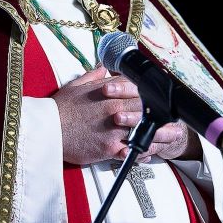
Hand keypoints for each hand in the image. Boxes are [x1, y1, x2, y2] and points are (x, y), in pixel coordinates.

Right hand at [53, 68, 199, 164]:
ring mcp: (113, 128)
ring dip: (159, 134)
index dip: (151, 96)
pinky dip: (141, 153)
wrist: (46, 129)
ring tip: (172, 137)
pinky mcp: (108, 147)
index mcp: (108, 93)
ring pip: (143, 131)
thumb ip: (93, 76)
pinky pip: (131, 151)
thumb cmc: (59, 108)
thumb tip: (103, 68)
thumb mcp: (75, 86)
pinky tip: (148, 155)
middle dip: (162, 115)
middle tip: (176, 119)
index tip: (160, 100)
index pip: (136, 91)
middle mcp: (114, 108)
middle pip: (145, 110)